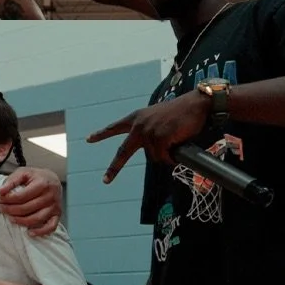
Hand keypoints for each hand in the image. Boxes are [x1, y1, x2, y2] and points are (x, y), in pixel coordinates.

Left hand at [0, 166, 61, 236]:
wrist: (53, 179)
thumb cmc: (36, 177)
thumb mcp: (23, 172)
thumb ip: (11, 181)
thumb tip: (0, 191)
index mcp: (41, 183)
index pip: (21, 196)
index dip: (8, 199)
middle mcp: (50, 196)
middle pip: (27, 208)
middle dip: (10, 210)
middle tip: (2, 208)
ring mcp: (55, 206)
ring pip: (36, 219)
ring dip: (21, 221)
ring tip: (11, 218)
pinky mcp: (57, 215)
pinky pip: (51, 227)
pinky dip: (40, 232)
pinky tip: (30, 232)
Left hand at [88, 91, 210, 181]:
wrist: (195, 104)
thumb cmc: (181, 112)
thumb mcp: (158, 119)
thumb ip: (150, 133)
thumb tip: (154, 154)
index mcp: (137, 117)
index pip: (115, 127)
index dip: (102, 134)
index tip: (89, 139)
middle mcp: (139, 125)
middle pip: (123, 151)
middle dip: (114, 167)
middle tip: (105, 180)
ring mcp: (148, 132)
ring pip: (154, 157)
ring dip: (166, 154)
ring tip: (176, 138)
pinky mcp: (159, 138)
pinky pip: (164, 158)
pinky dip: (172, 156)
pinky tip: (178, 142)